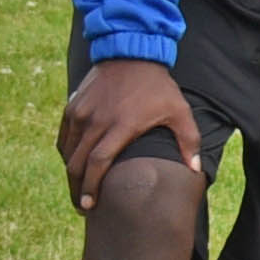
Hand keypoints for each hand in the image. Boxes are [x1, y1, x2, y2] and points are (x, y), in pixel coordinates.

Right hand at [57, 58, 192, 214]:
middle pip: (77, 163)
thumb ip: (188, 142)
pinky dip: (67, 154)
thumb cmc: (158, 87)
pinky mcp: (73, 106)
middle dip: (77, 188)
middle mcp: (95, 121)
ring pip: (68, 152)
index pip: (98, 163)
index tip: (89, 205)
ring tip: (79, 190)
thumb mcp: (179, 111)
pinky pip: (64, 138)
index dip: (91, 186)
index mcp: (120, 126)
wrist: (131, 53)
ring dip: (71, 174)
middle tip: (82, 207)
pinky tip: (74, 166)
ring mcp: (81, 113)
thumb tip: (194, 170)